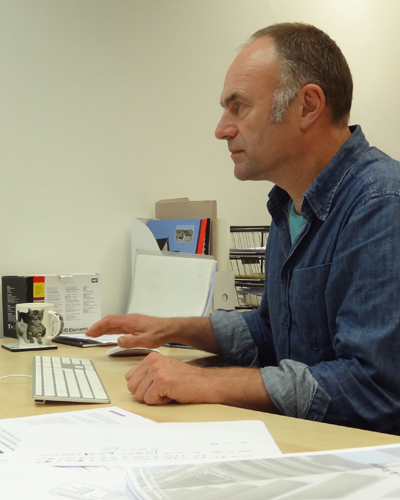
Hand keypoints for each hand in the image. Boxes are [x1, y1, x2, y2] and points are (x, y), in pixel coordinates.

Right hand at [85, 314, 168, 348]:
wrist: (169, 329)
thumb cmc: (160, 333)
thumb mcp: (146, 340)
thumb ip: (132, 341)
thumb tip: (118, 340)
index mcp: (130, 321)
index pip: (110, 321)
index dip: (98, 326)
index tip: (90, 332)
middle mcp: (129, 319)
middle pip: (110, 321)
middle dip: (98, 327)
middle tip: (88, 334)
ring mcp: (132, 322)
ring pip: (114, 324)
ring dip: (104, 328)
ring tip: (95, 334)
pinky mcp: (135, 325)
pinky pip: (119, 326)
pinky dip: (111, 330)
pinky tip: (109, 334)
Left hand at [125, 352, 278, 412]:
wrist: (205, 384)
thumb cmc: (186, 380)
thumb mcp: (163, 371)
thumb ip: (146, 375)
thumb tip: (131, 385)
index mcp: (151, 358)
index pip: (129, 378)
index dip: (143, 387)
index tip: (157, 386)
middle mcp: (153, 361)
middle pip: (132, 388)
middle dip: (146, 394)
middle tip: (163, 389)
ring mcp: (157, 370)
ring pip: (140, 395)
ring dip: (155, 398)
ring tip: (169, 391)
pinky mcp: (162, 381)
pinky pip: (150, 400)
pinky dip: (161, 402)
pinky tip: (172, 394)